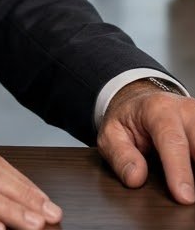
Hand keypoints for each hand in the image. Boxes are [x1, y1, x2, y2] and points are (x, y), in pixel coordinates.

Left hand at [98, 78, 194, 202]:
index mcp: (157, 110)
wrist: (139, 100)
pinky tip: (192, 179)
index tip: (184, 197)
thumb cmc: (127, 118)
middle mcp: (185, 111)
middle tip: (186, 197)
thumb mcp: (110, 133)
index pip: (172, 141)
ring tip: (188, 186)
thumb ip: (120, 156)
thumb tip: (135, 178)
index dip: (179, 171)